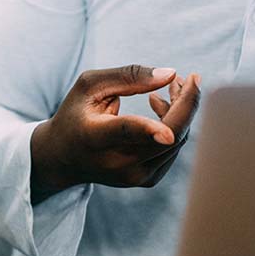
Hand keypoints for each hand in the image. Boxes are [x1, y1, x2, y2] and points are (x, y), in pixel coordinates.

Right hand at [30, 65, 200, 202]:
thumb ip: (128, 76)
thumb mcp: (90, 86)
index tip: (167, 133)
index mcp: (95, 136)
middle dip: (187, 102)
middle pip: (168, 136)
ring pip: (177, 140)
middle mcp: (117, 163)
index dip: (148, 131)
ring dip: (182, 109)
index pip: (125, 133)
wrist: (64, 158)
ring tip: (171, 87)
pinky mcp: (148, 180)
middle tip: (190, 77)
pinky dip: (176, 124)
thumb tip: (171, 75)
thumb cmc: (76, 114)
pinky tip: (159, 107)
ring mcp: (135, 176)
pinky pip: (174, 148)